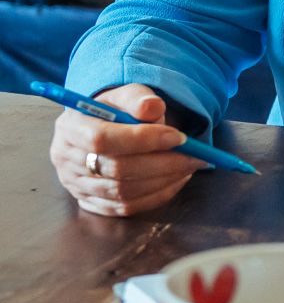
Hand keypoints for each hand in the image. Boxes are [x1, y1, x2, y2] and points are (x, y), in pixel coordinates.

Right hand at [48, 84, 206, 216]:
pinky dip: (155, 196)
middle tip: (197, 157)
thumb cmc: (117, 109)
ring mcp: (74, 185)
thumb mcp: (127, 94)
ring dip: (163, 181)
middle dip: (163, 164)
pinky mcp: (89, 202)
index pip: (102, 139)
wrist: (104, 127)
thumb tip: (152, 107)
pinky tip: (176, 181)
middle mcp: (66, 159)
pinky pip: (125, 208)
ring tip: (190, 167)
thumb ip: (140, 98)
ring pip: (122, 193)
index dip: (143, 140)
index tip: (179, 137)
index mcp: (71, 127)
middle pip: (116, 170)